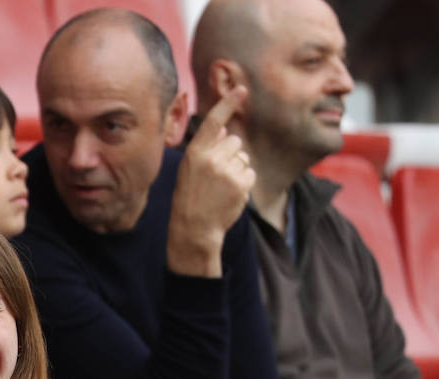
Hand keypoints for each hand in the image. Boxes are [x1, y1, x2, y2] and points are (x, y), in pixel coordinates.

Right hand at [167, 87, 253, 276]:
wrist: (194, 228)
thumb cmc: (190, 197)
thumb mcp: (189, 170)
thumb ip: (206, 148)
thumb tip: (225, 128)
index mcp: (194, 153)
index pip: (214, 122)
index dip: (228, 104)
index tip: (242, 89)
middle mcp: (210, 158)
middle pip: (234, 141)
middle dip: (230, 154)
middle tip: (215, 176)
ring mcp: (226, 171)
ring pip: (243, 158)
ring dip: (237, 170)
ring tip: (221, 188)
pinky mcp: (240, 183)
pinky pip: (249, 173)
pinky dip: (243, 183)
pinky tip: (229, 194)